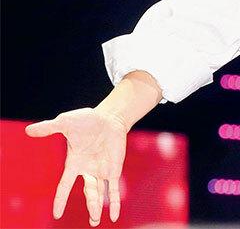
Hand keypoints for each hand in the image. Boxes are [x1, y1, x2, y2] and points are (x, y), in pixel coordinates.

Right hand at [25, 107, 127, 224]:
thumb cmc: (87, 120)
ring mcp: (101, 170)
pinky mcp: (114, 168)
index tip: (57, 214)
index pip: (65, 185)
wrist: (109, 117)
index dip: (61, 199)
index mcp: (74, 163)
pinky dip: (114, 201)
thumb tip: (29, 130)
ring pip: (99, 193)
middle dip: (91, 205)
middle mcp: (88, 170)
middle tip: (93, 221)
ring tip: (95, 222)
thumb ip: (50, 128)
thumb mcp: (67, 122)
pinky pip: (114, 188)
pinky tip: (115, 215)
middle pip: (89, 192)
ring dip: (98, 206)